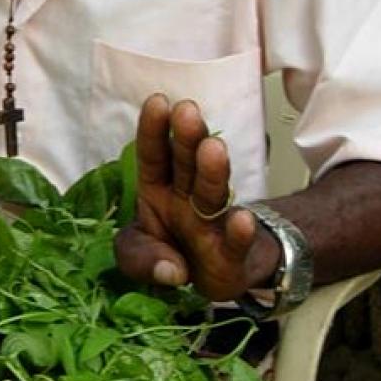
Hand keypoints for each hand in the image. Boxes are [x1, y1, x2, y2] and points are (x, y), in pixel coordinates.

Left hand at [114, 94, 279, 300]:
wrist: (211, 278)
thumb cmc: (171, 251)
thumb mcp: (139, 255)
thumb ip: (139, 258)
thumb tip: (170, 270)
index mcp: (158, 188)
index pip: (153, 155)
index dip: (153, 130)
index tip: (157, 102)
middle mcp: (186, 197)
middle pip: (185, 164)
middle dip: (185, 138)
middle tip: (187, 111)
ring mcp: (211, 222)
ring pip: (211, 192)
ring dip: (212, 171)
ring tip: (213, 149)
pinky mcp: (231, 253)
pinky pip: (235, 241)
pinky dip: (239, 232)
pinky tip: (242, 219)